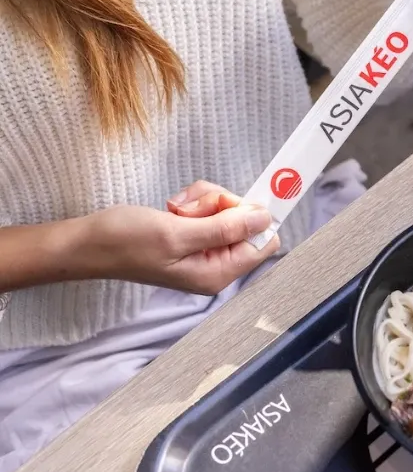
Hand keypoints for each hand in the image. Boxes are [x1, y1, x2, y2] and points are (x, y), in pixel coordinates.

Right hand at [79, 189, 278, 294]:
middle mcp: (216, 264)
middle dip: (220, 204)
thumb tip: (265, 219)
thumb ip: (224, 228)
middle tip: (190, 209)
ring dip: (202, 200)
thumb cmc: (127, 241)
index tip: (239, 197)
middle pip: (246, 220)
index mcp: (217, 273)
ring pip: (226, 208)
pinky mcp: (194, 233)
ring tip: (175, 210)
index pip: (264, 242)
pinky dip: (193, 201)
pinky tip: (172, 209)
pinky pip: (209, 207)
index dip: (255, 216)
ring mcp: (205, 247)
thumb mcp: (178, 233)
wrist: (89, 241)